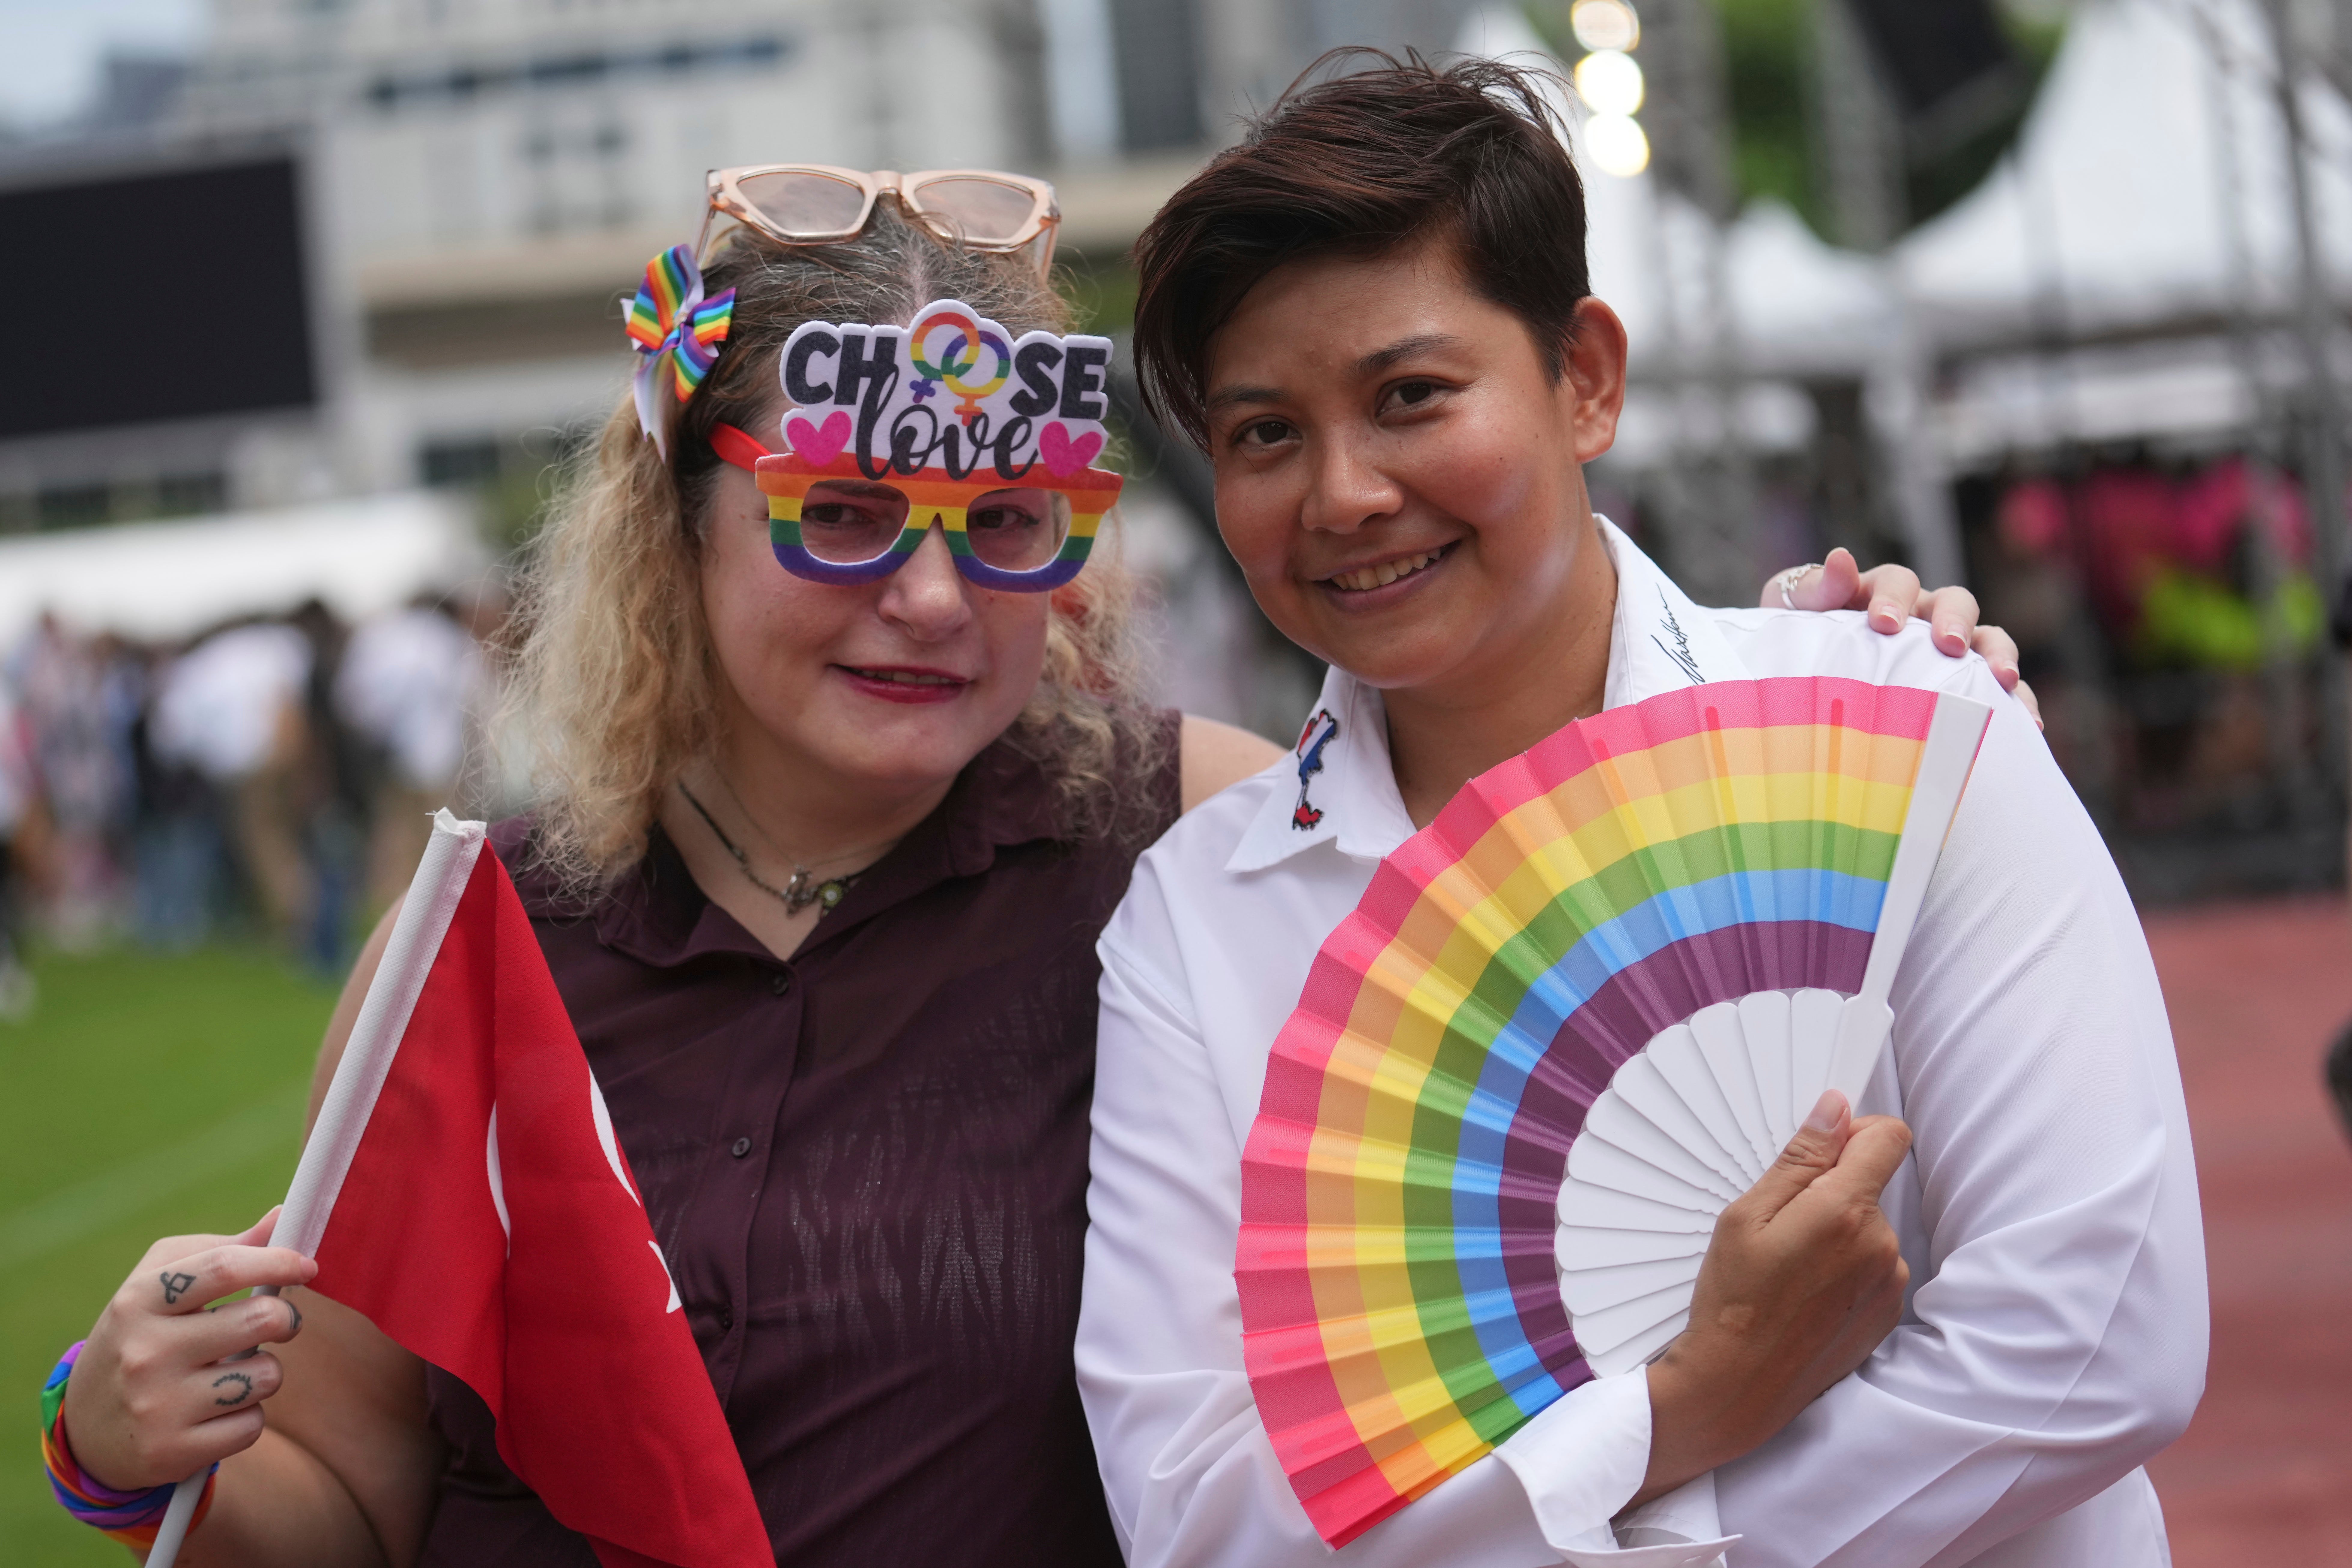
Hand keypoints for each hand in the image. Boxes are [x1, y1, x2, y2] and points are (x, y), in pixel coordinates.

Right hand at [60, 1209, 315, 1490]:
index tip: (306, 1266)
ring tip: (235, 1372)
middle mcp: (144, 1352)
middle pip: (261, 1319)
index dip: (278, 1261)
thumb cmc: (142, 1335)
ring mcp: (157, 1406)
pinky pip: (252, 1425)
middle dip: (286, 1319)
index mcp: (139, 1301)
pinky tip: (217, 1412)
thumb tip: (283, 1217)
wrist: (87, 1427)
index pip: (223, 1267)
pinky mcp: (172, 1452)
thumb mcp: (162, 1283)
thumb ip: (225, 1249)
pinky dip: (248, 1417)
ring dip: (265, 1371)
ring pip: (266, 1376)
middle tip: (277, 1323)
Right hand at [1635, 1092, 1911, 1504]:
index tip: (1822, 1148)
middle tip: (1780, 1226)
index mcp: (1843, 1211)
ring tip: (1789, 1267)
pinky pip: (1873, 1266)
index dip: (1856, 1130)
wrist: (1739, 1386)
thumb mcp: (1746, 1216)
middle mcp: (1881, 1245)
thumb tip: (1836, 1109)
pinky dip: (1844, 1269)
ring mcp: (1889, 1282)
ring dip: (1837, 1233)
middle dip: (1830, 1191)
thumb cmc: (1732, 1299)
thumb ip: (1800, 1159)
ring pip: (1868, 1228)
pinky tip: (1805, 1293)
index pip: (1888, 1137)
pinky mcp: (1886, 1313)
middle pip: (1869, 1185)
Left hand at [1767, 548, 2042, 727]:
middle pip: (1955, 602)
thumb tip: (1841, 559)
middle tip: (1949, 645)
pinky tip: (2028, 724)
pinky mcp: (1963, 686)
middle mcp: (1922, 616)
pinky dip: (2016, 701)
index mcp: (1882, 594)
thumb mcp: (1791, 611)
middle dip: (1955, 620)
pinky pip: (1998, 689)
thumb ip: (1813, 588)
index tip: (1883, 623)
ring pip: (1988, 640)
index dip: (1894, 596)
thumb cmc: (1796, 641)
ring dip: (1999, 655)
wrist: (1795, 688)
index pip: (1898, 580)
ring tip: (2004, 680)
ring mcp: (1946, 652)